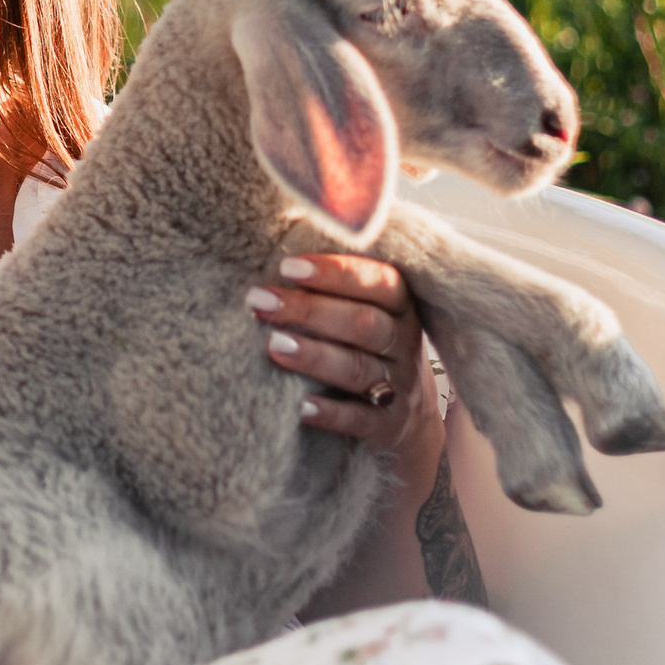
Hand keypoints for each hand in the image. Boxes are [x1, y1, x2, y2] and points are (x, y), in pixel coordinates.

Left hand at [249, 254, 444, 502]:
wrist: (404, 418)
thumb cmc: (361, 343)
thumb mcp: (362, 308)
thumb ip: (331, 282)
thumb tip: (275, 237)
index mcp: (399, 305)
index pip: (379, 282)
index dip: (336, 273)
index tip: (287, 266)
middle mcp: (403, 343)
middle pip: (363, 324)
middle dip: (310, 310)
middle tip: (260, 301)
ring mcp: (398, 387)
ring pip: (358, 369)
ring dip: (314, 356)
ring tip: (272, 345)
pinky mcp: (387, 427)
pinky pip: (360, 419)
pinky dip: (330, 413)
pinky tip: (299, 406)